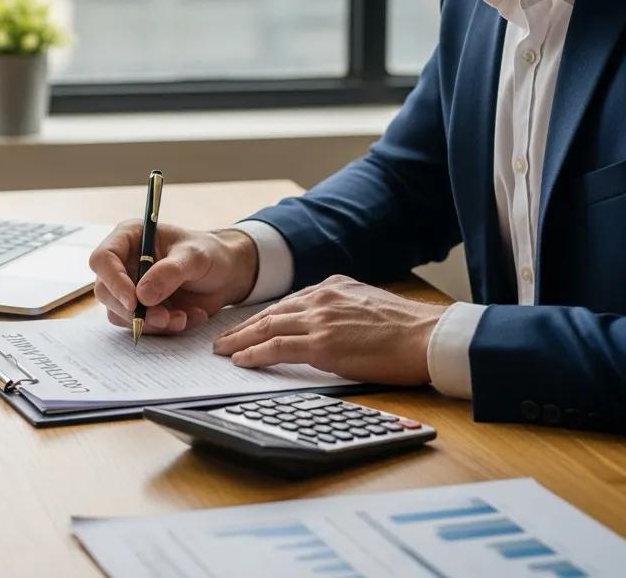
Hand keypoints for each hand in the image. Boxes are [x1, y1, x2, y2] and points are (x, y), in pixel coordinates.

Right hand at [89, 221, 256, 334]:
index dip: (113, 281)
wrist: (226, 275)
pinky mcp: (142, 309)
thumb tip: (142, 296)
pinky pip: (141, 326)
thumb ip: (169, 273)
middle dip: (134, 311)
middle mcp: (124, 263)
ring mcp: (131, 288)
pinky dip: (164, 328)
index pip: (103, 258)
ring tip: (183, 317)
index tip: (134, 302)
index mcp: (130, 237)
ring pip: (121, 314)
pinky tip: (187, 317)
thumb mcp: (194, 257)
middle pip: (105, 291)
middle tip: (164, 318)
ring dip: (151, 323)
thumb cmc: (209, 254)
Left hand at [212, 275, 445, 384]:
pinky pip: (277, 347)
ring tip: (222, 350)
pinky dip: (255, 354)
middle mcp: (321, 298)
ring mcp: (320, 320)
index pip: (287, 302)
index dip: (263, 316)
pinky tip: (242, 361)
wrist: (427, 336)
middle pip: (271, 313)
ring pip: (267, 327)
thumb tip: (330, 322)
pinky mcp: (323, 344)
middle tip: (221, 339)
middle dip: (243, 327)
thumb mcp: (368, 302)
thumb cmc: (407, 328)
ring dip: (240, 340)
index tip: (247, 325)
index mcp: (332, 287)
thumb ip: (343, 307)